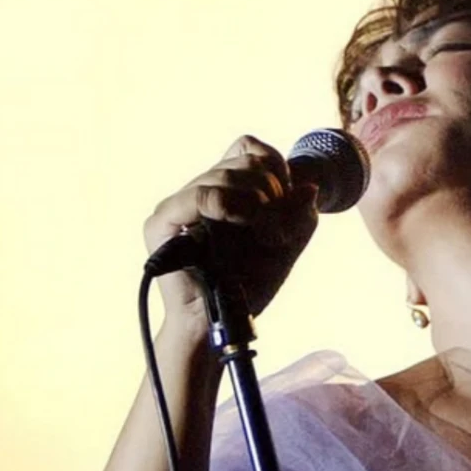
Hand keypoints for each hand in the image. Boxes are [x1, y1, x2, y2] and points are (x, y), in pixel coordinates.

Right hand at [143, 134, 319, 322]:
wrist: (224, 322)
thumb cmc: (250, 285)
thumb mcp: (287, 245)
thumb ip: (300, 215)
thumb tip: (308, 186)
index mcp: (226, 190)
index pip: (249, 149)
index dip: (276, 167)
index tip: (289, 201)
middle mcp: (200, 190)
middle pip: (244, 161)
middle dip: (273, 192)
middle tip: (278, 232)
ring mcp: (179, 203)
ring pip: (227, 175)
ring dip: (260, 206)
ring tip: (268, 239)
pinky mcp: (163, 221)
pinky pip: (200, 195)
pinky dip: (229, 204)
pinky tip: (245, 222)